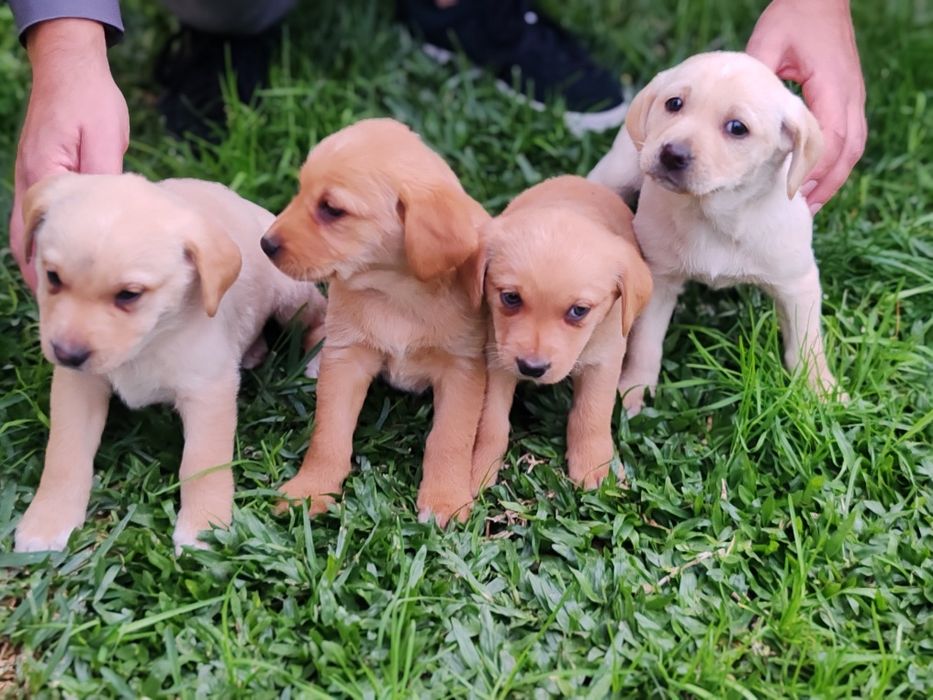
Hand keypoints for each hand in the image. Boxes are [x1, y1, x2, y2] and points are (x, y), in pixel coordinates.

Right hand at [10, 19, 128, 289]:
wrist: (70, 68)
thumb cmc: (91, 102)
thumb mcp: (106, 141)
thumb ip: (107, 180)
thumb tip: (116, 220)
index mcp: (45, 180)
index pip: (40, 242)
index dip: (52, 277)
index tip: (68, 306)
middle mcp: (33, 186)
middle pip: (30, 247)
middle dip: (46, 281)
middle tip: (66, 314)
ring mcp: (36, 183)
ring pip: (33, 238)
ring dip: (48, 266)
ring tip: (68, 300)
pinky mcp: (45, 178)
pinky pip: (43, 222)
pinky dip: (52, 245)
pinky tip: (72, 264)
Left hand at [747, 0, 866, 213]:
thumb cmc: (794, 16)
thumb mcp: (770, 43)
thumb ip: (756, 75)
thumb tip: (734, 106)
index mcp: (831, 87)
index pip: (828, 139)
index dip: (812, 170)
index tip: (793, 194)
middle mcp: (848, 95)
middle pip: (846, 152)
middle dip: (826, 183)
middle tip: (803, 210)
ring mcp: (852, 96)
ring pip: (851, 147)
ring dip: (833, 176)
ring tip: (810, 201)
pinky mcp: (847, 95)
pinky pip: (848, 137)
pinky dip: (834, 160)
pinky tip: (815, 174)